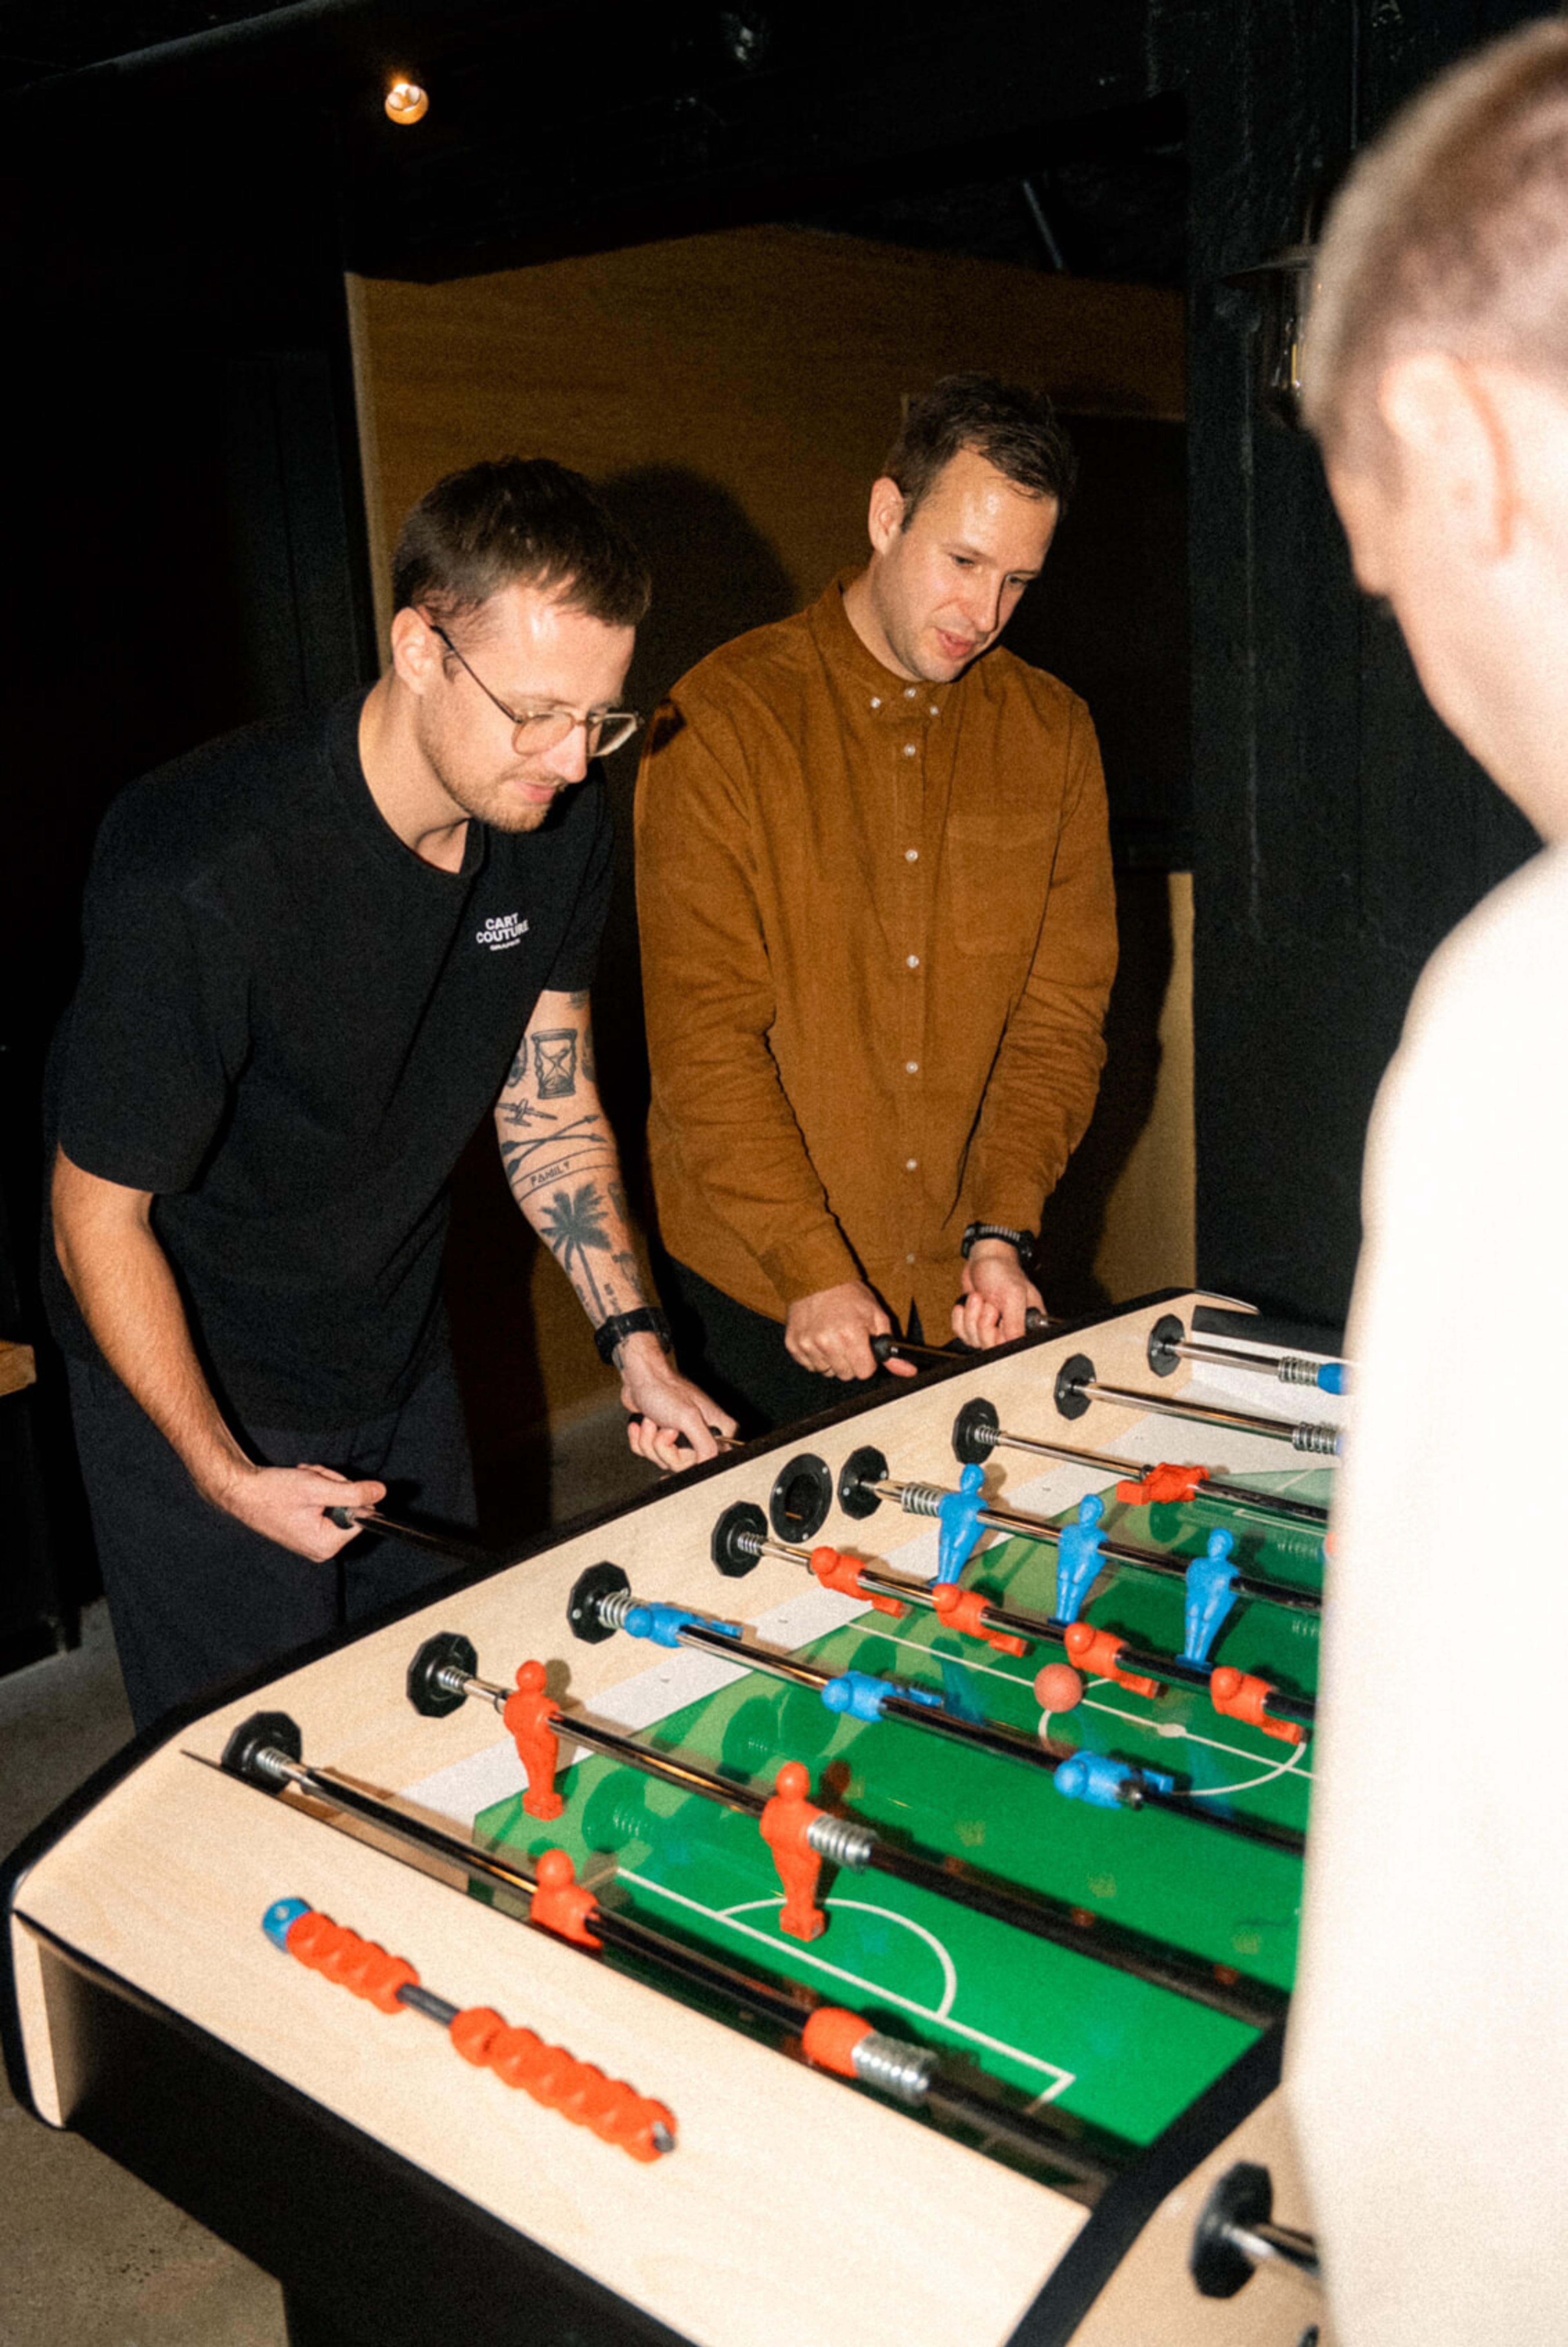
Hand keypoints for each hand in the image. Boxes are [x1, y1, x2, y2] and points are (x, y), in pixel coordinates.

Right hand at [206, 1459, 386, 1560]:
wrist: (242, 1490)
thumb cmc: (273, 1492)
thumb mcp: (318, 1487)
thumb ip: (353, 1492)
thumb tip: (381, 1492)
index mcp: (326, 1544)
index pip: (361, 1517)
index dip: (351, 1494)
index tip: (329, 1484)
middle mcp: (322, 1548)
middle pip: (349, 1508)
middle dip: (334, 1486)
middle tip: (313, 1479)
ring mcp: (314, 1540)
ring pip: (338, 1502)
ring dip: (324, 1484)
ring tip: (303, 1481)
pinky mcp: (308, 1530)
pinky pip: (325, 1506)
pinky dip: (316, 1490)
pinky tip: (299, 1486)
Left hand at [618, 1333, 736, 1468]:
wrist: (639, 1376)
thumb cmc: (664, 1389)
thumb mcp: (689, 1419)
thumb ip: (705, 1446)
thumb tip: (709, 1465)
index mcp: (717, 1430)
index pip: (709, 1463)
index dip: (687, 1459)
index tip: (677, 1445)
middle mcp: (702, 1435)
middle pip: (682, 1465)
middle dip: (663, 1447)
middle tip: (665, 1427)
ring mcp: (681, 1437)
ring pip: (662, 1460)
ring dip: (649, 1440)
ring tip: (653, 1419)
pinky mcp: (663, 1437)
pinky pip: (648, 1453)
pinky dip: (639, 1439)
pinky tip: (643, 1423)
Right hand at [785, 1281, 916, 1382]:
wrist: (817, 1278)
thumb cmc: (849, 1295)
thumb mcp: (876, 1317)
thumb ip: (890, 1349)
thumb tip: (908, 1371)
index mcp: (851, 1335)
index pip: (864, 1372)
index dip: (867, 1361)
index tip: (863, 1349)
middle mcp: (827, 1342)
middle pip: (845, 1375)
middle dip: (850, 1362)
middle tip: (848, 1341)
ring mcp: (808, 1344)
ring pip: (827, 1372)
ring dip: (832, 1359)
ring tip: (832, 1337)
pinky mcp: (793, 1344)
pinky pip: (809, 1365)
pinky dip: (816, 1356)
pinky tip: (819, 1338)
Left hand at [951, 1242, 1044, 1349]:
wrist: (983, 1257)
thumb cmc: (1002, 1270)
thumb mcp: (1013, 1294)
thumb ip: (1015, 1322)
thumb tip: (1015, 1344)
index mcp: (1026, 1323)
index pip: (1013, 1346)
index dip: (1000, 1335)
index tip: (998, 1319)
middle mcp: (1010, 1328)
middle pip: (990, 1346)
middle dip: (982, 1322)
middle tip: (988, 1303)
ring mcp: (991, 1328)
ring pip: (974, 1341)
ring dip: (970, 1317)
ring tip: (978, 1297)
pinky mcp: (974, 1325)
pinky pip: (962, 1334)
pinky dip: (960, 1319)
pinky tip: (965, 1304)